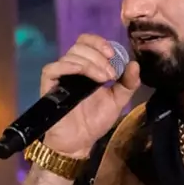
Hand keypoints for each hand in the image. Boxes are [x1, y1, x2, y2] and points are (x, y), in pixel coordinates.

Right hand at [39, 34, 139, 157]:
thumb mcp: (118, 100)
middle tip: (111, 74)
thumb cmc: (96, 121)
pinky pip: (53, 68)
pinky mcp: (48, 85)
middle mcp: (72, 67)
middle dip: (99, 56)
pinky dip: (70, 66)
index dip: (100, 43)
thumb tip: (135, 64)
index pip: (88, 42)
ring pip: (71, 55)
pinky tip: (84, 75)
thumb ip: (128, 83)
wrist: (80, 142)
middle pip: (80, 45)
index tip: (113, 55)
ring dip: (91, 63)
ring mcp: (60, 76)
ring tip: (103, 80)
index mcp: (87, 67)